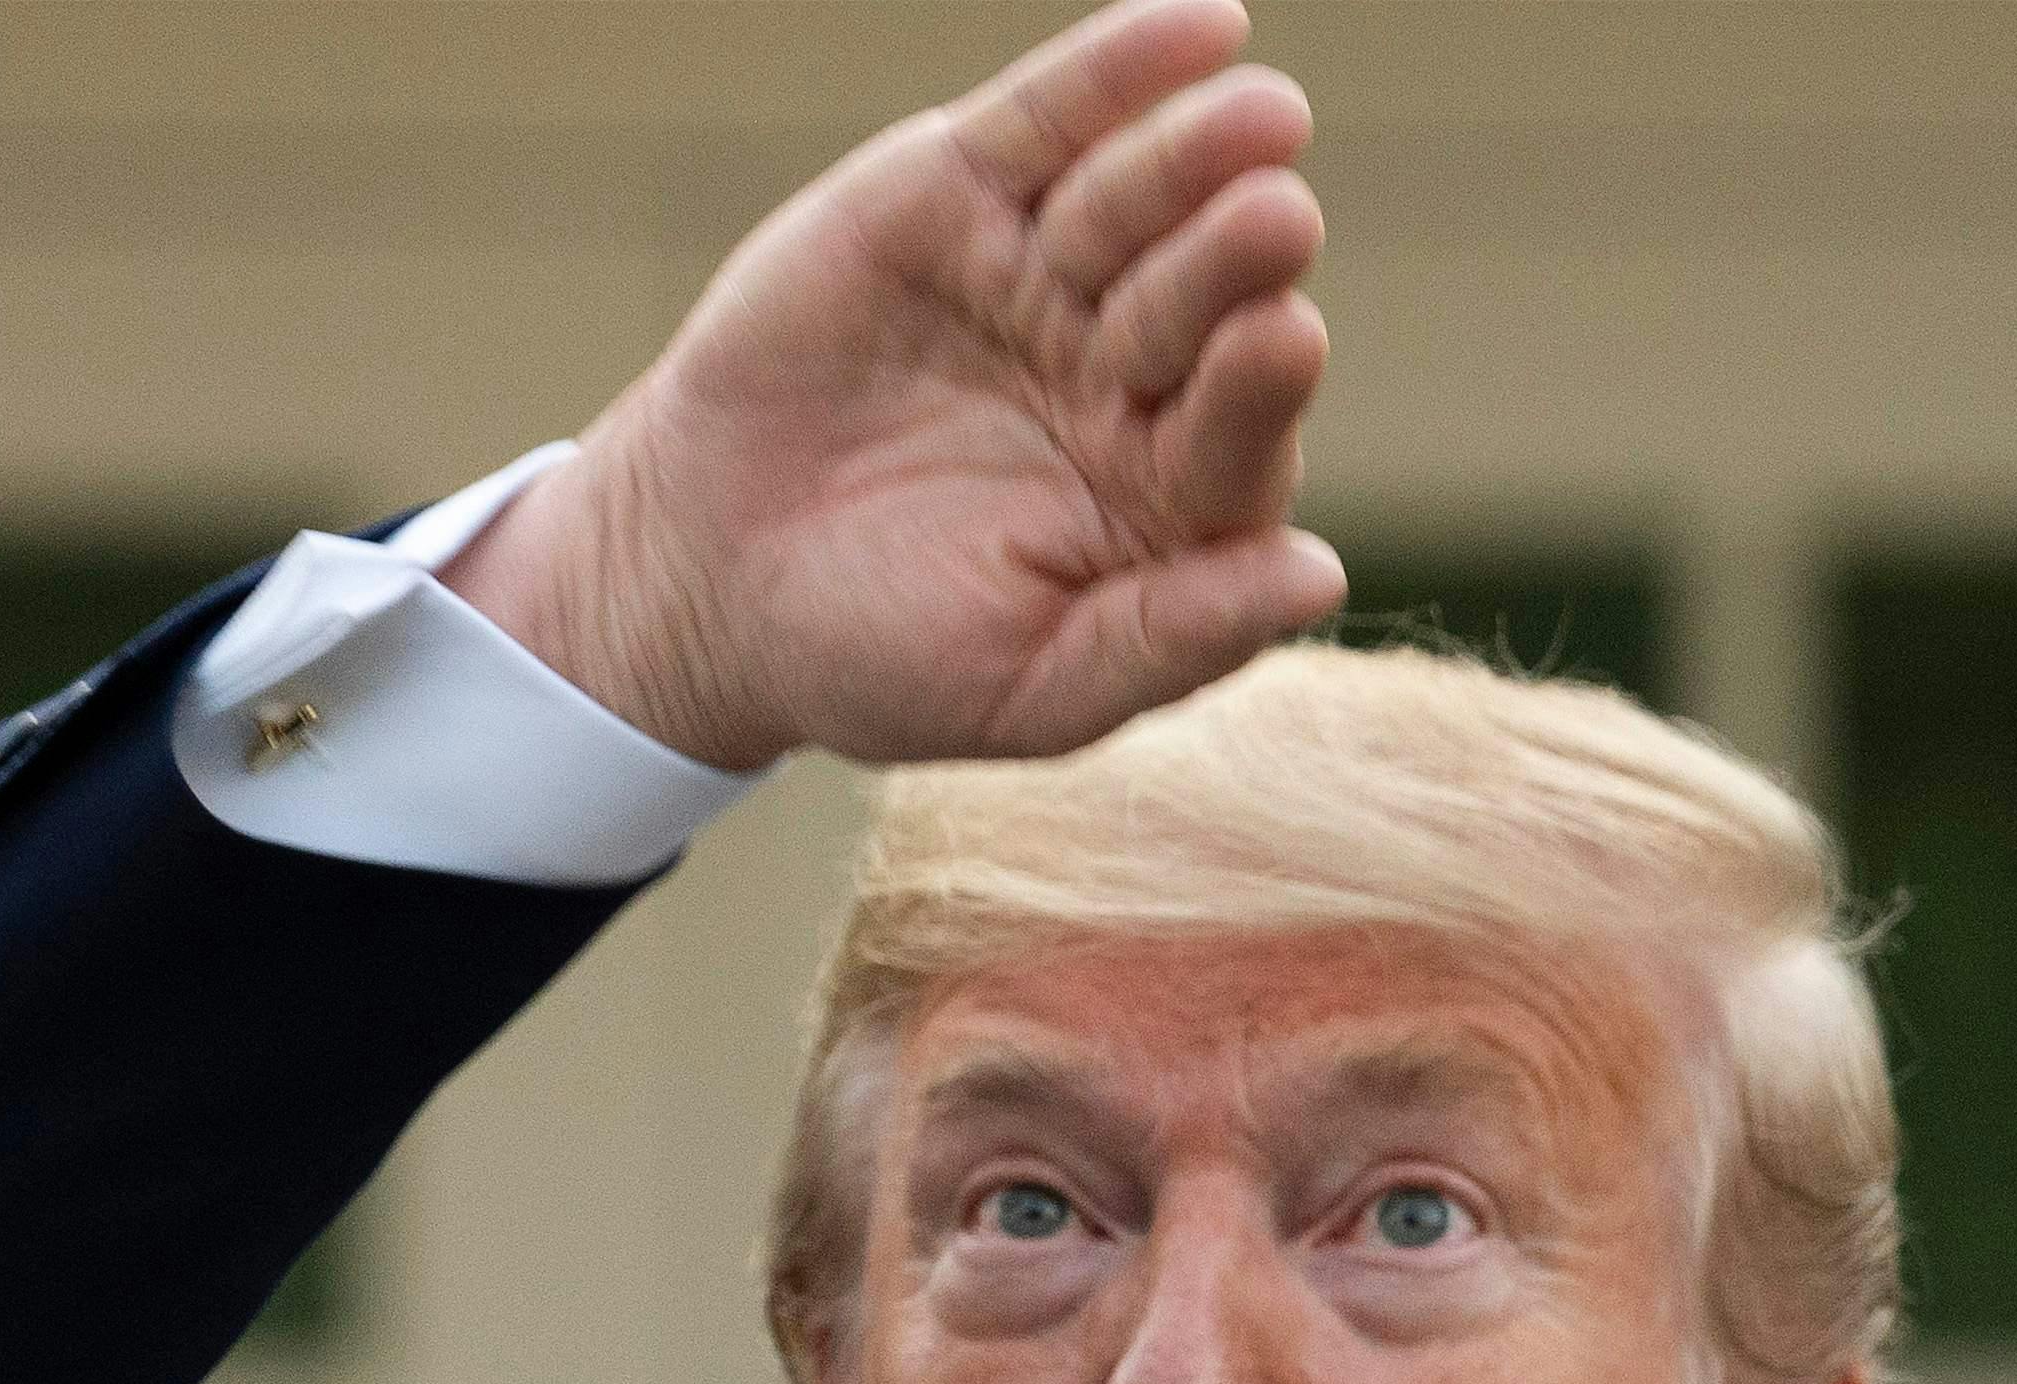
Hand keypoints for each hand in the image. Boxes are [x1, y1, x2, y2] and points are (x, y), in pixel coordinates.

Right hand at [444, 0, 1339, 770]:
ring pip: (1135, 201)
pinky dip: (1120, 68)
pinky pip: (1052, 119)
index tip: (1283, 340)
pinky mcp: (964, 193)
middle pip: (1199, 301)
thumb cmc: (873, 654)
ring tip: (1264, 118)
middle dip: (1232, 261)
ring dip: (1195, 156)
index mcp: (1164, 495)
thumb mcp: (1027, 685)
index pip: (1236, 434)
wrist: (698, 574)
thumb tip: (1319, 578)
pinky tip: (1201, 25)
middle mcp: (1127, 374)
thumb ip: (1170, 638)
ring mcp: (1048, 276)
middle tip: (1275, 220)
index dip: (1256, 390)